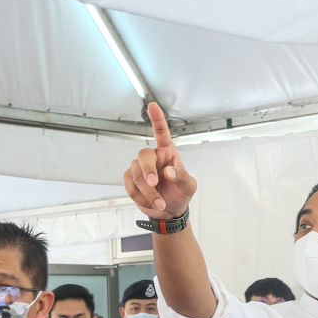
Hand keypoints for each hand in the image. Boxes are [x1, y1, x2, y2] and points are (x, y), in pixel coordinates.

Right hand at [124, 102, 196, 219]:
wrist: (169, 211)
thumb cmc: (180, 193)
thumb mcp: (188, 186)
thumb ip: (181, 177)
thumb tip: (168, 171)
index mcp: (168, 153)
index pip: (162, 133)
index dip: (157, 119)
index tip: (153, 106)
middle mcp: (153, 157)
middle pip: (143, 154)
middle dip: (147, 170)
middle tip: (154, 184)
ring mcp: (140, 168)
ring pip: (135, 173)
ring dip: (147, 191)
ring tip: (159, 203)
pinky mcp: (131, 180)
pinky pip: (129, 184)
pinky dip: (139, 196)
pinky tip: (150, 203)